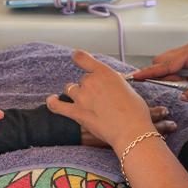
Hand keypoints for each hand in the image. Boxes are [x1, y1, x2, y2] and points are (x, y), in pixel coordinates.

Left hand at [46, 50, 173, 149]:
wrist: (131, 130)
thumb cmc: (135, 112)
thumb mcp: (128, 88)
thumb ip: (114, 83)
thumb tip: (110, 84)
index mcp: (104, 72)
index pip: (83, 58)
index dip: (79, 57)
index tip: (77, 58)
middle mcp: (91, 81)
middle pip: (82, 79)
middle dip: (88, 87)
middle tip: (100, 99)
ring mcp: (82, 97)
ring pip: (71, 90)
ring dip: (76, 94)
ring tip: (85, 102)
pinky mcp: (76, 112)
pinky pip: (57, 106)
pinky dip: (53, 103)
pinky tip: (52, 100)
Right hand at [132, 41, 187, 102]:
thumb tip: (184, 97)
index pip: (165, 65)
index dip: (150, 72)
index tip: (136, 77)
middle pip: (166, 61)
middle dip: (163, 74)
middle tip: (172, 86)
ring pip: (174, 63)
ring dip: (175, 75)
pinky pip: (183, 65)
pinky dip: (183, 74)